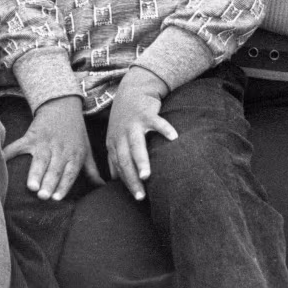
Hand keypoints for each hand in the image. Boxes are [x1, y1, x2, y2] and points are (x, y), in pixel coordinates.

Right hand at [2, 96, 102, 200]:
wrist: (62, 105)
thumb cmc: (75, 133)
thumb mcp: (86, 150)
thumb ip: (92, 171)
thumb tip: (103, 188)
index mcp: (74, 154)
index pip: (69, 173)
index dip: (63, 185)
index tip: (56, 199)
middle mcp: (59, 149)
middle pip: (54, 168)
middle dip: (48, 182)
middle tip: (42, 196)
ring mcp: (44, 142)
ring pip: (39, 160)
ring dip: (35, 172)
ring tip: (31, 186)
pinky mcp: (31, 136)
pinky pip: (19, 145)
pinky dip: (9, 153)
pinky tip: (2, 161)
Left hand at [106, 67, 174, 201]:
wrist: (132, 89)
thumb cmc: (125, 118)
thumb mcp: (116, 137)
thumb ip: (115, 158)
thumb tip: (115, 181)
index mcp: (114, 142)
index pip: (119, 166)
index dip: (127, 182)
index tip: (137, 198)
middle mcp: (121, 134)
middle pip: (125, 159)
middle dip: (131, 178)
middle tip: (140, 196)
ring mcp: (134, 123)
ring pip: (136, 144)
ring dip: (141, 160)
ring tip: (147, 175)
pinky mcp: (147, 113)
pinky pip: (157, 122)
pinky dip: (165, 129)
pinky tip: (173, 138)